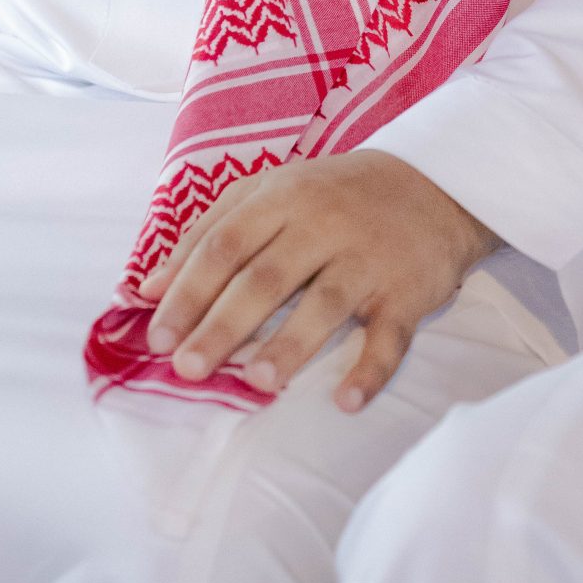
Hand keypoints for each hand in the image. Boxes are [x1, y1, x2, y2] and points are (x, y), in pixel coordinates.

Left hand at [142, 150, 498, 411]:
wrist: (432, 183)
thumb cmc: (334, 195)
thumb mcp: (271, 192)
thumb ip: (209, 231)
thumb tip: (150, 285)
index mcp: (283, 197)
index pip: (225, 245)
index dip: (189, 291)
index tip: (157, 337)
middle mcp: (323, 224)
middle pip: (266, 277)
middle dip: (223, 325)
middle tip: (188, 369)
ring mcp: (367, 258)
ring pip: (326, 303)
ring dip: (291, 344)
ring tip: (258, 383)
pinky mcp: (407, 291)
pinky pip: (390, 335)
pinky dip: (370, 369)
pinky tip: (346, 400)